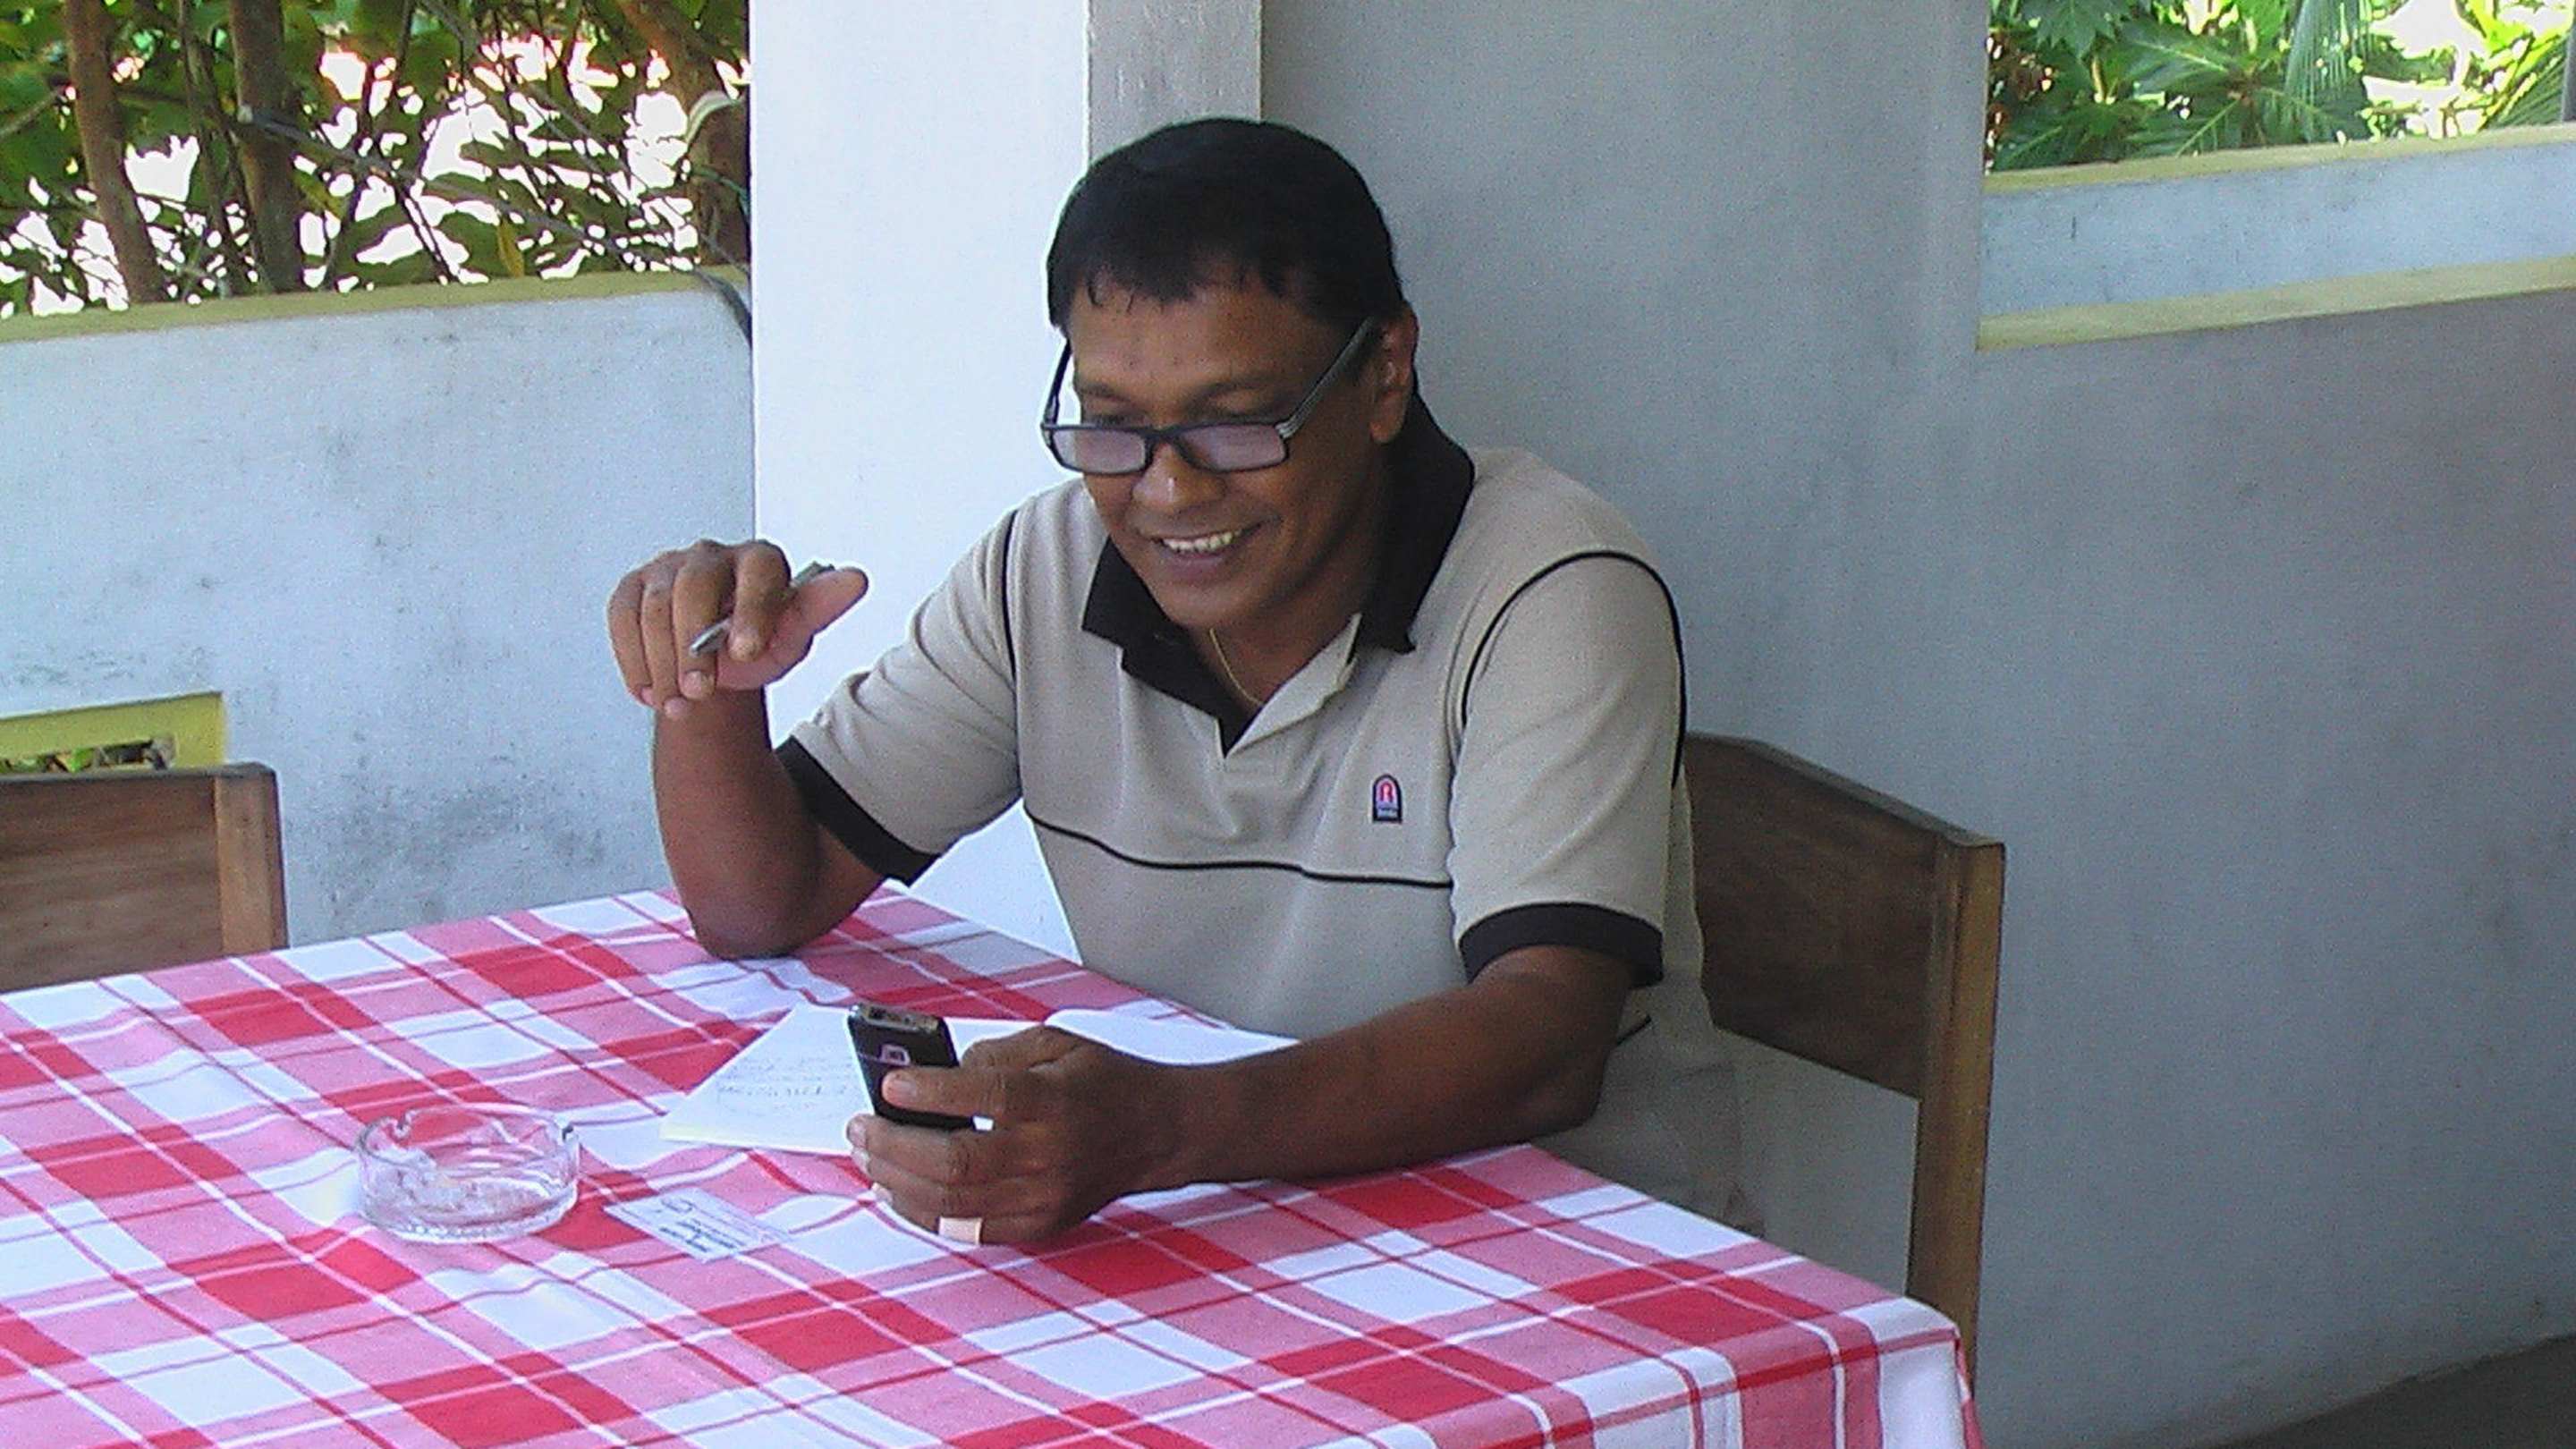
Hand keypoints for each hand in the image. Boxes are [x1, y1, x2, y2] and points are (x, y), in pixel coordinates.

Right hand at [606, 539, 867, 717]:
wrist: (716, 667)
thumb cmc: (758, 646)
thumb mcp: (792, 637)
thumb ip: (818, 610)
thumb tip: (855, 579)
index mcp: (759, 560)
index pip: (756, 571)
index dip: (749, 609)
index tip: (746, 653)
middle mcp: (711, 555)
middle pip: (693, 588)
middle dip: (693, 647)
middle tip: (701, 692)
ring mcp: (667, 568)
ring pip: (654, 609)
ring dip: (663, 663)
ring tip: (679, 703)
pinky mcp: (633, 589)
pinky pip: (623, 619)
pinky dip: (634, 660)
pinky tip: (651, 692)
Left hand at [849, 1027, 1182, 1243]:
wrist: (1159, 1132)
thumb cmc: (1104, 1082)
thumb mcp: (1056, 1043)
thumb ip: (997, 1054)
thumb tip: (938, 1072)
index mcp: (1056, 1099)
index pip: (986, 1097)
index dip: (931, 1093)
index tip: (891, 1085)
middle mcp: (1051, 1153)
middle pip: (957, 1162)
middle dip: (895, 1145)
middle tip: (861, 1127)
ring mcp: (1045, 1196)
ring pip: (954, 1203)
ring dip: (898, 1181)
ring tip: (868, 1157)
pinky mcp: (1040, 1223)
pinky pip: (969, 1230)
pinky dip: (925, 1212)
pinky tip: (897, 1190)